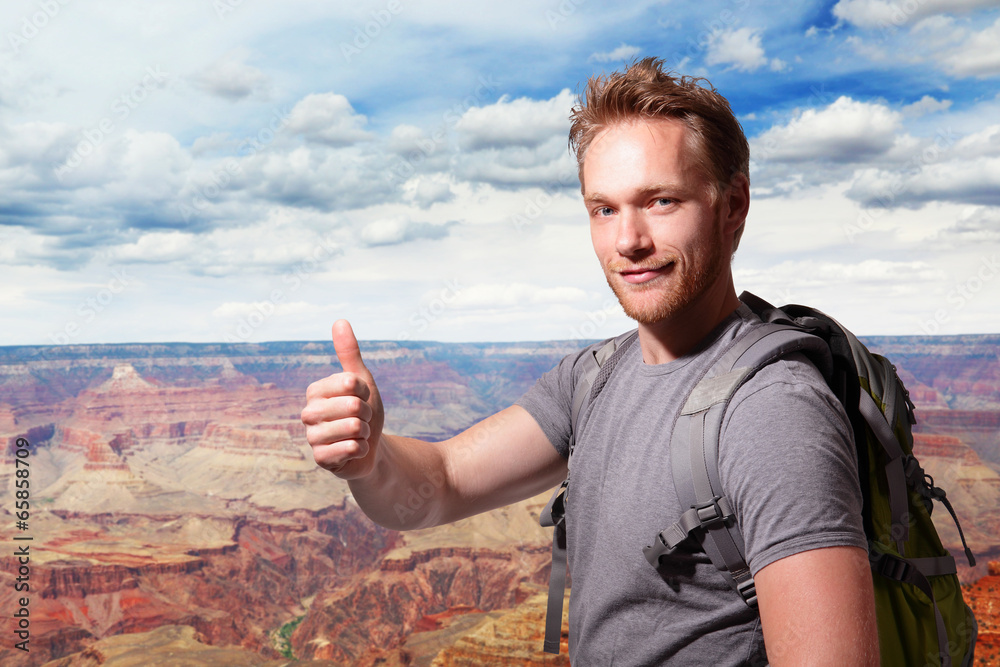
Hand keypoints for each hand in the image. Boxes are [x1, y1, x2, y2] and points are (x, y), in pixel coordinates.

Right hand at [301, 320, 384, 478]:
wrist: (370, 447)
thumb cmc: (364, 412)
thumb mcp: (361, 381)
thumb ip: (349, 353)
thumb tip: (340, 321)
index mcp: (315, 391)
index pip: (350, 382)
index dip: (365, 392)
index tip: (361, 399)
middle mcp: (308, 413)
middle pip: (353, 406)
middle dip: (367, 414)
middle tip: (361, 419)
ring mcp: (312, 437)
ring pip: (354, 427)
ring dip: (365, 432)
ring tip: (357, 434)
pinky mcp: (320, 459)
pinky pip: (351, 448)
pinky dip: (362, 448)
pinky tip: (354, 449)